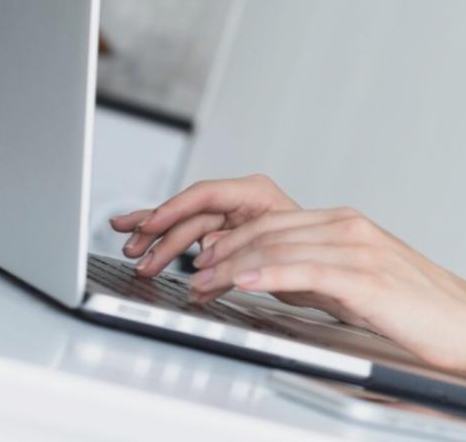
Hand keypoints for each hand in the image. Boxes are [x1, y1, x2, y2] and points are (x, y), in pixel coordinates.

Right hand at [110, 173, 297, 278]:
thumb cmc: (315, 250)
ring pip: (189, 232)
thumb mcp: (281, 243)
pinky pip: (198, 249)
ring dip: (162, 247)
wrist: (331, 271)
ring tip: (138, 261)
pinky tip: (156, 266)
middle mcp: (242, 203)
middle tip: (135, 250)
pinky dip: (181, 261)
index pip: (205, 194)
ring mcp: (234, 222)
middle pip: (191, 214)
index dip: (173, 209)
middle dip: (159, 233)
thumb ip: (243, 243)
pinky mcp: (231, 243)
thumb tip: (207, 250)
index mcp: (256, 194)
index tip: (149, 224)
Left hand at [186, 206, 465, 371]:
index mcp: (351, 225)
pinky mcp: (367, 279)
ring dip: (234, 265)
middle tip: (194, 274)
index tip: (205, 259)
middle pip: (271, 229)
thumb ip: (317, 274)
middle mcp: (353, 229)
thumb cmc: (421, 310)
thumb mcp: (359, 283)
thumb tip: (272, 277)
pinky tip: (244, 279)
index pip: (276, 221)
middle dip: (224, 251)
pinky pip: (308, 270)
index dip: (234, 239)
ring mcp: (361, 251)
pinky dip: (270, 272)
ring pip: (282, 246)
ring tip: (205, 282)